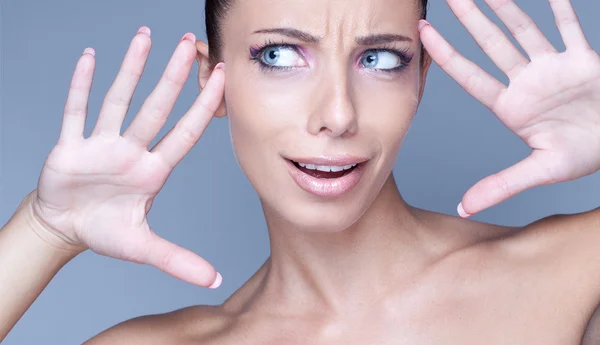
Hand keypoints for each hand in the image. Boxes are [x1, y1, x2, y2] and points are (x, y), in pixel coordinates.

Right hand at [29, 27, 224, 287]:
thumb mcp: (143, 247)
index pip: (185, 133)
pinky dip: (81, 86)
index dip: (204, 107)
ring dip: (131, 70)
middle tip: (190, 41)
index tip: (223, 78)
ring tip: (146, 37)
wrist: (65, 228)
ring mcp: (102, 144)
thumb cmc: (105, 231)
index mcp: (153, 171)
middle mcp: (132, 150)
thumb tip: (215, 280)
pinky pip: (76, 110)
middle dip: (173, 75)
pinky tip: (91, 57)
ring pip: (119, 99)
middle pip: (157, 106)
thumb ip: (178, 260)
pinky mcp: (71, 145)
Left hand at [419, 0, 599, 217]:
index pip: (470, 75)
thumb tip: (466, 208)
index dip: (446, 54)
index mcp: (511, 107)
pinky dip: (560, 6)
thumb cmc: (584, 155)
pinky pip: (569, 26)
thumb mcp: (542, 171)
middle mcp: (526, 82)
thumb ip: (503, 184)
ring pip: (523, 29)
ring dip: (504, 7)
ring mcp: (553, 67)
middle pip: (491, 44)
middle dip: (470, 20)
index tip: (423, 32)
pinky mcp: (582, 58)